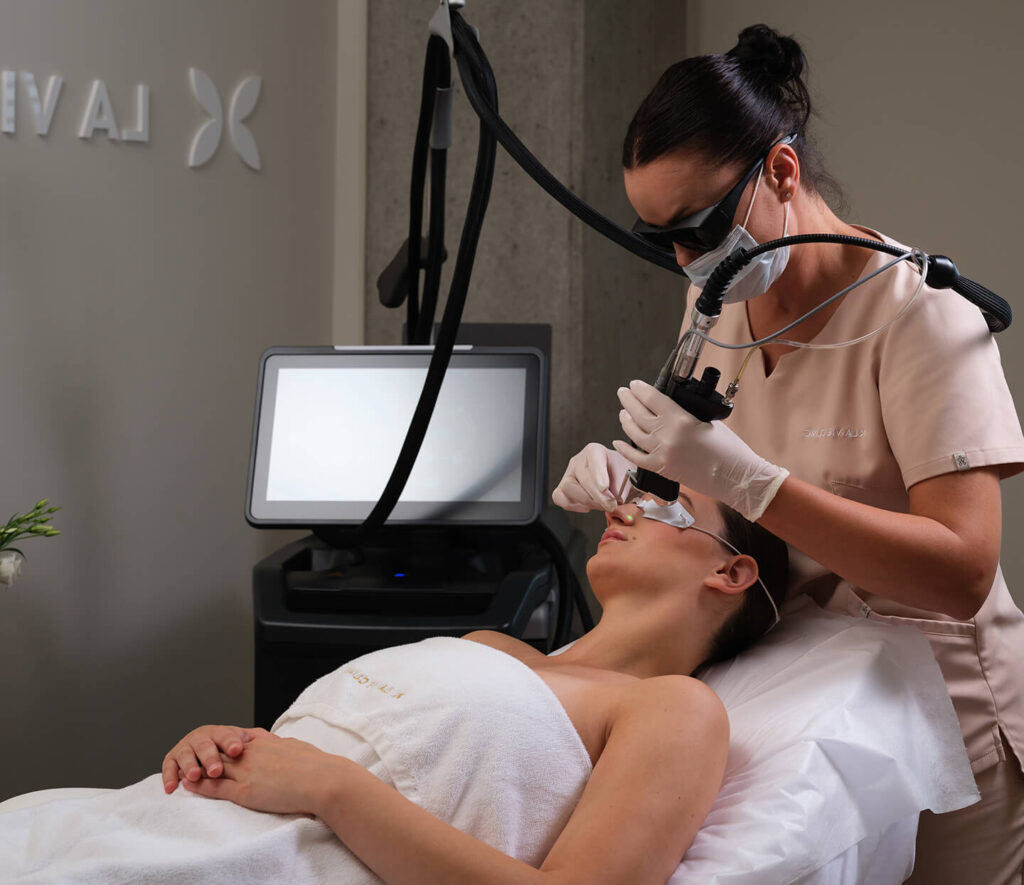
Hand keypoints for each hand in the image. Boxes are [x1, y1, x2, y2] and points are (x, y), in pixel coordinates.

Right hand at [162, 724, 263, 793]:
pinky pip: (169, 766)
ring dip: (189, 765)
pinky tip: (172, 787)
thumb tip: (279, 742)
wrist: (213, 748)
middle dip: (210, 757)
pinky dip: (169, 776)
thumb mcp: (248, 743)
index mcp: (222, 733)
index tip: (237, 750)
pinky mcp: (174, 760)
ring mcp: (187, 748)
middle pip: (206, 745)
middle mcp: (203, 738)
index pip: (227, 735)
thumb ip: (260, 741)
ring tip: (194, 777)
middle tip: (216, 770)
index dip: (231, 742)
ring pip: (186, 754)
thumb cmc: (233, 747)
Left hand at [181, 730, 344, 816]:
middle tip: (189, 758)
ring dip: (196, 769)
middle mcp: (252, 753)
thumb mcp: (296, 747)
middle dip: (204, 755)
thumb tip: (281, 744)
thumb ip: (283, 745)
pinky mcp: (246, 790)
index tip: (213, 747)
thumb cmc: (317, 765)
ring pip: (214, 768)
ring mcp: (247, 771)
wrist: (322, 779)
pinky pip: (217, 787)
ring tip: (181, 772)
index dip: (223, 745)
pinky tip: (189, 786)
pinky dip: (200, 785)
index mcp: (265, 743)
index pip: (236, 742)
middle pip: (220, 752)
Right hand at [552, 443, 634, 512]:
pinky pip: (559, 498)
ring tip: (602, 505)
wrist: (615, 478)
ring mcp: (568, 474)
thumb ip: (623, 484)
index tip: (604, 487)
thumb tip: (617, 496)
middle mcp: (578, 460)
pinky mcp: (562, 488)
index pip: (593, 458)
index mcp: (595, 450)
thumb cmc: (619, 473)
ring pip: (569, 488)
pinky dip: (573, 506)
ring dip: (588, 501)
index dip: (598, 474)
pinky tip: (587, 506)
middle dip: (598, 496)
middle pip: (583, 478)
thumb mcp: (627, 474)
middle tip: (611, 505)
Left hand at [613, 379, 788, 521]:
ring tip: (623, 413)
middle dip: (628, 400)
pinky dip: (625, 449)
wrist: (737, 477)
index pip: (652, 398)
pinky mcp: (661, 469)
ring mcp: (662, 453)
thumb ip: (684, 413)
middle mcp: (667, 435)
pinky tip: (618, 442)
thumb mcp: (708, 421)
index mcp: (680, 419)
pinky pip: (636, 457)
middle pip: (638, 413)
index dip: (640, 389)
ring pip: (634, 433)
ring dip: (625, 420)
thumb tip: (668, 407)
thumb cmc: (728, 449)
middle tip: (623, 392)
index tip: (635, 384)